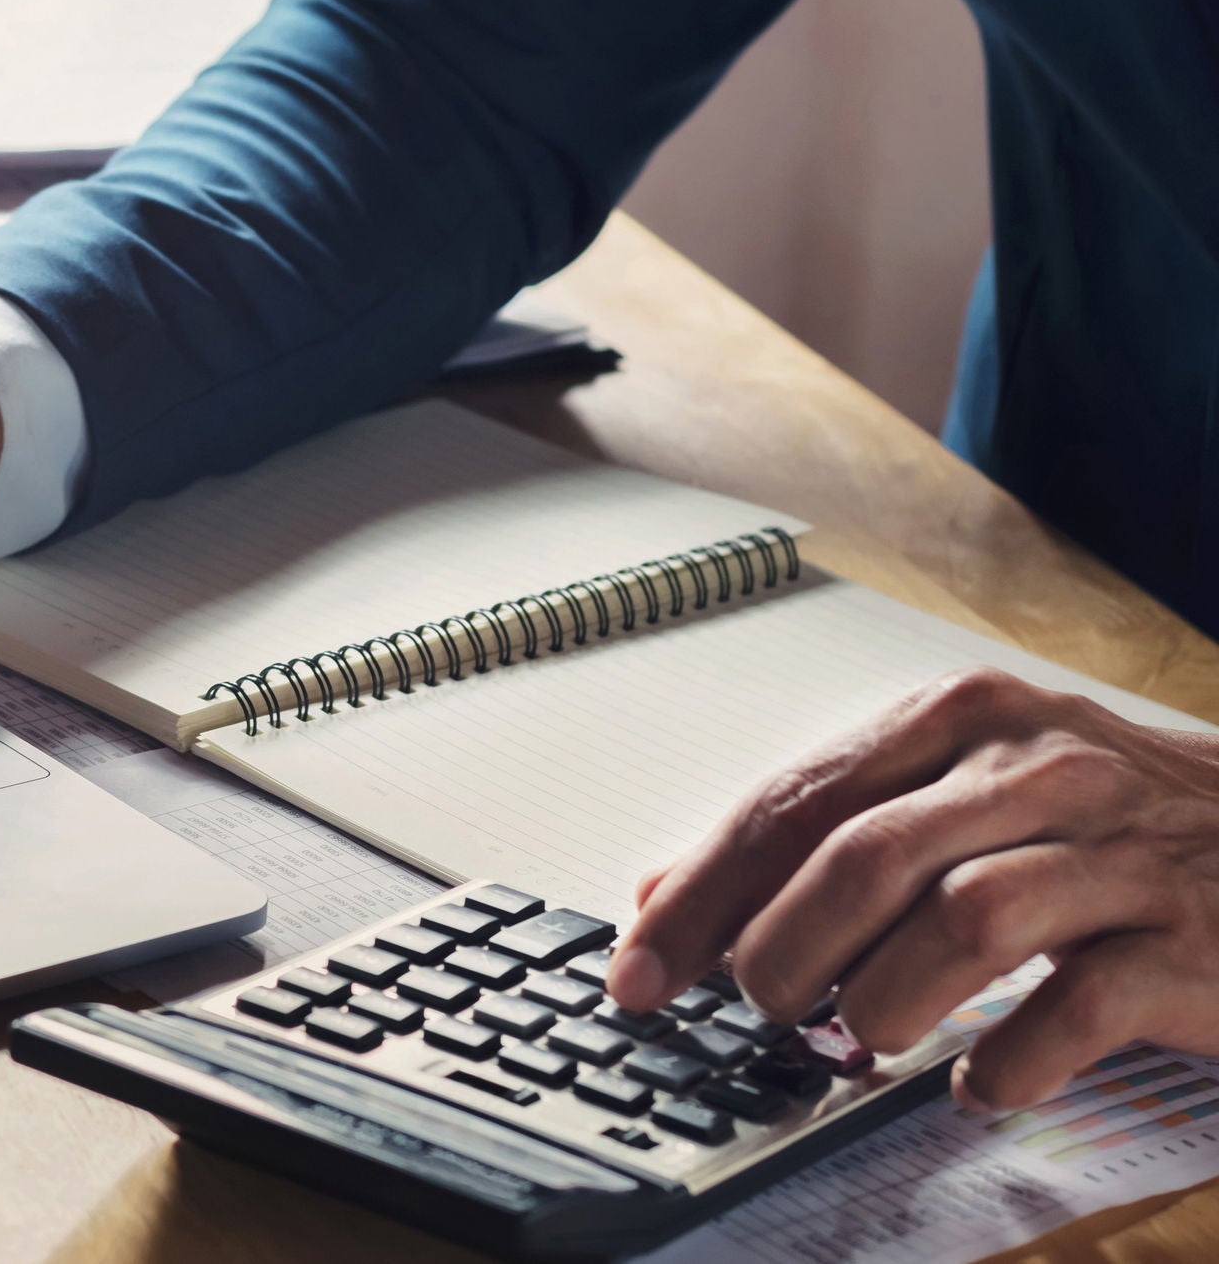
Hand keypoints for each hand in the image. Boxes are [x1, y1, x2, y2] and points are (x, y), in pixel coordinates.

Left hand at [608, 667, 1218, 1110]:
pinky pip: (1078, 1008)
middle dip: (781, 952)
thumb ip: (817, 832)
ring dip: (885, 1002)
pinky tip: (980, 1083)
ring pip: (961, 922)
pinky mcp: (1188, 940)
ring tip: (866, 1038)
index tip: (639, 969)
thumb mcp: (959, 788)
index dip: (700, 895)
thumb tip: (664, 893)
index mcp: (959, 720)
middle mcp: (1035, 766)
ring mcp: (1116, 851)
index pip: (792, 802)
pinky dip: (1008, 1062)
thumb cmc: (1103, 820)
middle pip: (862, 857)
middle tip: (763, 1009)